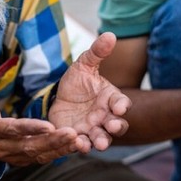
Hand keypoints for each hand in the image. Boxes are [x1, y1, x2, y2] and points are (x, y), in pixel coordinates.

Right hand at [0, 76, 80, 168]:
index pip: (12, 130)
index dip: (30, 128)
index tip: (49, 125)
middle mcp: (3, 147)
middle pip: (30, 146)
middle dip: (52, 141)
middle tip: (72, 133)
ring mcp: (14, 156)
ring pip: (39, 154)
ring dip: (59, 148)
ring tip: (78, 139)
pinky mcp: (24, 160)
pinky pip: (43, 158)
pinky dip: (59, 153)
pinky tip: (75, 145)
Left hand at [48, 32, 131, 152]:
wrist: (59, 97)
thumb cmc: (78, 81)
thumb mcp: (84, 64)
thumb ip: (97, 52)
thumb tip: (110, 34)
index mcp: (111, 98)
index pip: (122, 102)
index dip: (122, 105)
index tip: (119, 106)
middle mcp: (105, 116)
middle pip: (117, 125)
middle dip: (116, 127)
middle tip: (112, 126)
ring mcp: (92, 128)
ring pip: (102, 138)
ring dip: (101, 141)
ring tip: (97, 143)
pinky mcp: (77, 137)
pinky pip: (82, 144)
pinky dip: (81, 146)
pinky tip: (77, 144)